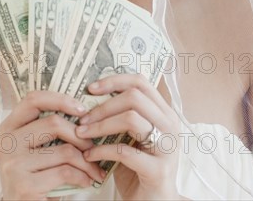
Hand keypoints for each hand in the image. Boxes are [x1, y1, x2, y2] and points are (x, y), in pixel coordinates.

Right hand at [0, 91, 105, 200]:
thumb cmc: (34, 177)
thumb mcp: (32, 149)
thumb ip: (45, 129)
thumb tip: (82, 112)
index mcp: (7, 129)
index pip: (32, 99)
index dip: (60, 99)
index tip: (82, 109)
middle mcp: (6, 144)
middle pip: (53, 123)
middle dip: (80, 135)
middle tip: (93, 146)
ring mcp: (13, 165)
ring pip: (65, 150)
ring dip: (86, 161)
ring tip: (94, 168)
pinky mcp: (24, 186)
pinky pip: (65, 172)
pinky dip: (82, 176)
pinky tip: (86, 181)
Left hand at [75, 73, 180, 200]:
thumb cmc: (138, 168)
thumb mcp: (132, 137)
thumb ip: (121, 116)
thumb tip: (90, 95)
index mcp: (164, 113)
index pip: (140, 82)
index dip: (114, 80)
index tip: (91, 88)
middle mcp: (170, 126)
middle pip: (134, 97)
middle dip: (103, 106)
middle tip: (82, 118)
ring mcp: (167, 147)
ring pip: (131, 119)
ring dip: (100, 125)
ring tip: (82, 134)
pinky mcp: (158, 170)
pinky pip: (125, 152)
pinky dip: (102, 151)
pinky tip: (89, 156)